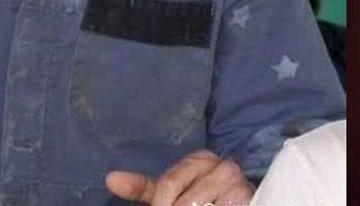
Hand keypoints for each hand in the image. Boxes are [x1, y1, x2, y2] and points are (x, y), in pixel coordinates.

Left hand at [106, 149, 253, 205]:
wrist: (240, 203)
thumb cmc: (203, 199)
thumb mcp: (172, 193)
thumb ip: (144, 188)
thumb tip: (110, 179)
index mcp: (199, 158)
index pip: (167, 184)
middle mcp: (222, 165)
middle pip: (183, 203)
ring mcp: (237, 183)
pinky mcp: (249, 198)